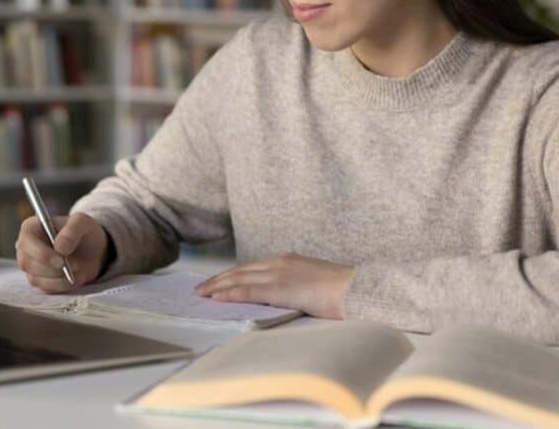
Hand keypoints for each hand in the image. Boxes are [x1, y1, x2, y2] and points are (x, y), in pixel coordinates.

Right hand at [15, 212, 108, 292]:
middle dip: (52, 269)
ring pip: (36, 279)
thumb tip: (59, 248)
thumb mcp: (83, 223)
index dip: (41, 253)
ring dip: (60, 279)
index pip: (26, 242)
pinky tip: (78, 278)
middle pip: (27, 263)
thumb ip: (72, 230)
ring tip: (80, 271)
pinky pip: (46, 289)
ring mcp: (30, 266)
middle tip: (75, 267)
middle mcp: (25, 248)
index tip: (61, 260)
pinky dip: (63, 286)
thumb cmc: (83, 232)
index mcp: (31, 228)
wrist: (92, 250)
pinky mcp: (39, 281)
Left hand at [194, 252, 354, 318]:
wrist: (357, 289)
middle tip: (200, 288)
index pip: (252, 267)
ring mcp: (279, 273)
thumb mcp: (314, 283)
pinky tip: (216, 298)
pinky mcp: (281, 287)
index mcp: (288, 260)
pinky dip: (229, 294)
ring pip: (239, 279)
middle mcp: (280, 262)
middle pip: (241, 270)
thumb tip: (285, 298)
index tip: (217, 281)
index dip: (232, 274)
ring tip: (201, 294)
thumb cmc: (342, 291)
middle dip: (219, 279)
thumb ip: (296, 286)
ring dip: (218, 286)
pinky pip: (248, 290)